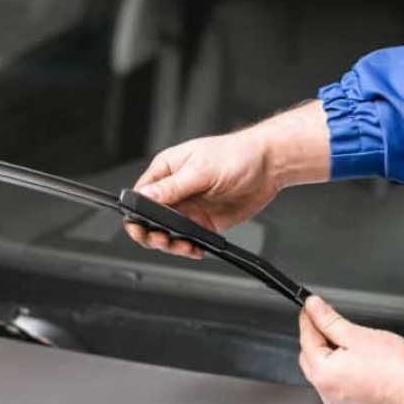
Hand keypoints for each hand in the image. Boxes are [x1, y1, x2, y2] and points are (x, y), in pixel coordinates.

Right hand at [124, 99, 329, 257]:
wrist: (268, 165)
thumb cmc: (237, 154)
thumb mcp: (201, 169)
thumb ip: (172, 187)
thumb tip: (145, 196)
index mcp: (167, 170)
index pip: (140, 195)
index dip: (135, 214)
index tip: (141, 226)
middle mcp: (175, 191)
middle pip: (149, 219)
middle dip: (150, 233)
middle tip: (161, 240)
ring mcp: (189, 208)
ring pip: (167, 233)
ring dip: (170, 244)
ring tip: (181, 246)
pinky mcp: (204, 222)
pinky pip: (188, 240)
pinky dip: (188, 248)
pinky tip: (194, 248)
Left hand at [298, 296, 403, 403]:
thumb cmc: (394, 367)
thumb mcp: (356, 335)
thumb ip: (330, 320)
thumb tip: (314, 307)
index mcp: (323, 374)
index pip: (306, 339)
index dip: (308, 319)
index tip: (310, 307)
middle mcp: (326, 392)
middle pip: (310, 356)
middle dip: (317, 336)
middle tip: (328, 319)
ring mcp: (338, 402)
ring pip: (322, 371)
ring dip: (328, 353)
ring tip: (346, 338)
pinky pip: (336, 383)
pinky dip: (339, 369)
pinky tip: (354, 358)